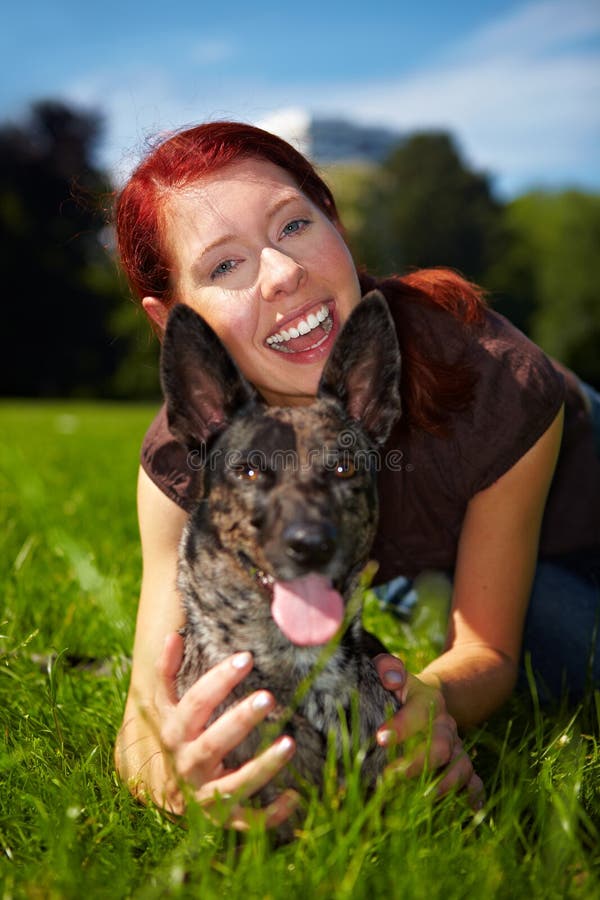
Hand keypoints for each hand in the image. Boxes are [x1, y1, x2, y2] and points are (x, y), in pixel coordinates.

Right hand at [153, 632, 298, 828]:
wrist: (162, 797)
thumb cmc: (172, 740)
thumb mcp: (163, 708)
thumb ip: (167, 673)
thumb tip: (173, 635)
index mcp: (174, 734)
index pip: (195, 703)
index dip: (219, 680)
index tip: (246, 658)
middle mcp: (187, 766)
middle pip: (212, 743)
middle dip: (239, 721)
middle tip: (267, 697)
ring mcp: (203, 796)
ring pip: (233, 784)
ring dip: (262, 766)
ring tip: (289, 743)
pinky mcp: (221, 820)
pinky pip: (247, 821)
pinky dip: (271, 815)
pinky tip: (295, 797)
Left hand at [372, 654, 483, 808]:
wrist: (429, 699)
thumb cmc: (401, 689)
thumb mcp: (392, 672)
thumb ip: (388, 668)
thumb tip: (391, 677)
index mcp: (428, 701)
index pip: (419, 712)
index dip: (401, 726)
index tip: (380, 738)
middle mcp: (446, 724)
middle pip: (441, 745)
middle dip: (417, 763)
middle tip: (390, 775)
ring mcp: (457, 745)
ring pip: (460, 766)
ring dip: (443, 783)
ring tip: (422, 797)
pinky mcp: (461, 763)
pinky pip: (475, 780)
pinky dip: (474, 795)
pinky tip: (469, 809)